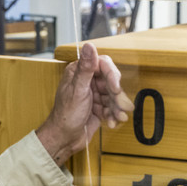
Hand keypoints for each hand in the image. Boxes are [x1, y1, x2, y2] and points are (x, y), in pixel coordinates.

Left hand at [34, 41, 134, 166]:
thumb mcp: (77, 90)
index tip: (116, 88)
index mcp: (79, 72)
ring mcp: (93, 95)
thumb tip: (89, 45)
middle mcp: (87, 81)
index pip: (103, 65)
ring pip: (114, 96)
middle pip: (111, 82)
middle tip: (122, 106)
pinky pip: (112, 108)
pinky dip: (114, 115)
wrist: (64, 139)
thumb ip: (85, 68)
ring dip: (118, 108)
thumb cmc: (65, 115)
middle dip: (117, 96)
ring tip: (119, 118)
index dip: (112, 76)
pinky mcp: (98, 108)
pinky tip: (111, 123)